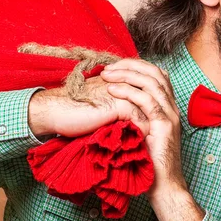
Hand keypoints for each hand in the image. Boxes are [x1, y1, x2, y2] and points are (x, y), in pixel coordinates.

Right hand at [28, 75, 149, 138]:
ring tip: (156, 139)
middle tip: (162, 132)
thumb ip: (116, 106)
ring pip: (149, 108)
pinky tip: (145, 140)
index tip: (157, 124)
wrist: (57, 110)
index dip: (154, 106)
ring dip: (154, 124)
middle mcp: (125, 82)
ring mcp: (124, 92)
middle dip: (158, 115)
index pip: (147, 90)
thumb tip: (130, 119)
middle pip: (153, 97)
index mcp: (121, 80)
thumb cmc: (74, 109)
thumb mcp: (100, 105)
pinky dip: (143, 130)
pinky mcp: (119, 104)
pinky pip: (139, 118)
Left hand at [99, 58, 188, 202]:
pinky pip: (147, 101)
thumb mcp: (139, 135)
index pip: (156, 75)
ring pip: (151, 82)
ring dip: (127, 75)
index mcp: (168, 107)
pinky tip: (112, 90)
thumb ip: (133, 118)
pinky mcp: (165, 126)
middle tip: (108, 67)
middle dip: (130, 65)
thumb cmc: (148, 165)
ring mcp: (171, 115)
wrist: (164, 187)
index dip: (136, 66)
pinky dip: (128, 92)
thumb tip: (113, 106)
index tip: (114, 67)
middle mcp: (172, 108)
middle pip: (155, 72)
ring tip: (107, 74)